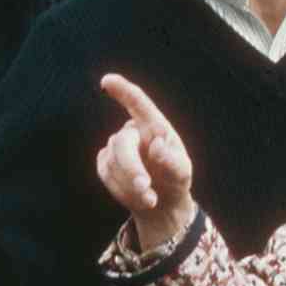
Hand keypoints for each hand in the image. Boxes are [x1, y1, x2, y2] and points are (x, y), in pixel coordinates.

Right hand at [96, 73, 195, 250]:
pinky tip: (138, 197)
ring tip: (151, 199)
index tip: (107, 81)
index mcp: (154, 125)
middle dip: (131, 167)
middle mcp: (133, 132)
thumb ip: (171, 160)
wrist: (162, 203)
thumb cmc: (174, 180)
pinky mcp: (105, 163)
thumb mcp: (181, 172)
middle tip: (144, 187)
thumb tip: (156, 145)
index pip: (137, 103)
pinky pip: (106, 174)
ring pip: (113, 161)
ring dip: (130, 184)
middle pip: (122, 142)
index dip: (122, 90)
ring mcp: (116, 147)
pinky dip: (122, 189)